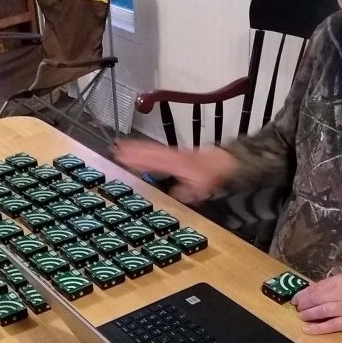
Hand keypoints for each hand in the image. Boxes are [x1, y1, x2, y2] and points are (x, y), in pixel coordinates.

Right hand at [113, 140, 238, 203]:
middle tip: (115, 150)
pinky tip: (138, 153)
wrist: (225, 162)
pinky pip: (157, 151)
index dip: (139, 159)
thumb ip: (187, 190)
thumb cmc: (212, 174)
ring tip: (120, 148)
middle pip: (149, 152)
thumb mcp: (202, 186)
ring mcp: (173, 154)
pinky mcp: (175, 155)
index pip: (154, 160)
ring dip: (136, 149)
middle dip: (132, 152)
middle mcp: (172, 156)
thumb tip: (174, 193)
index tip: (124, 158)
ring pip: (151, 150)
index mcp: (176, 163)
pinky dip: (145, 150)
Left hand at [292, 274, 341, 334]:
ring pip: (322, 311)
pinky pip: (331, 325)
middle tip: (297, 307)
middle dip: (304, 303)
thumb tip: (318, 291)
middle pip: (317, 298)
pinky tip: (308, 329)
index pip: (318, 286)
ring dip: (308, 314)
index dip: (305, 293)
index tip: (297, 297)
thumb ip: (338, 286)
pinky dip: (318, 328)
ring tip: (301, 316)